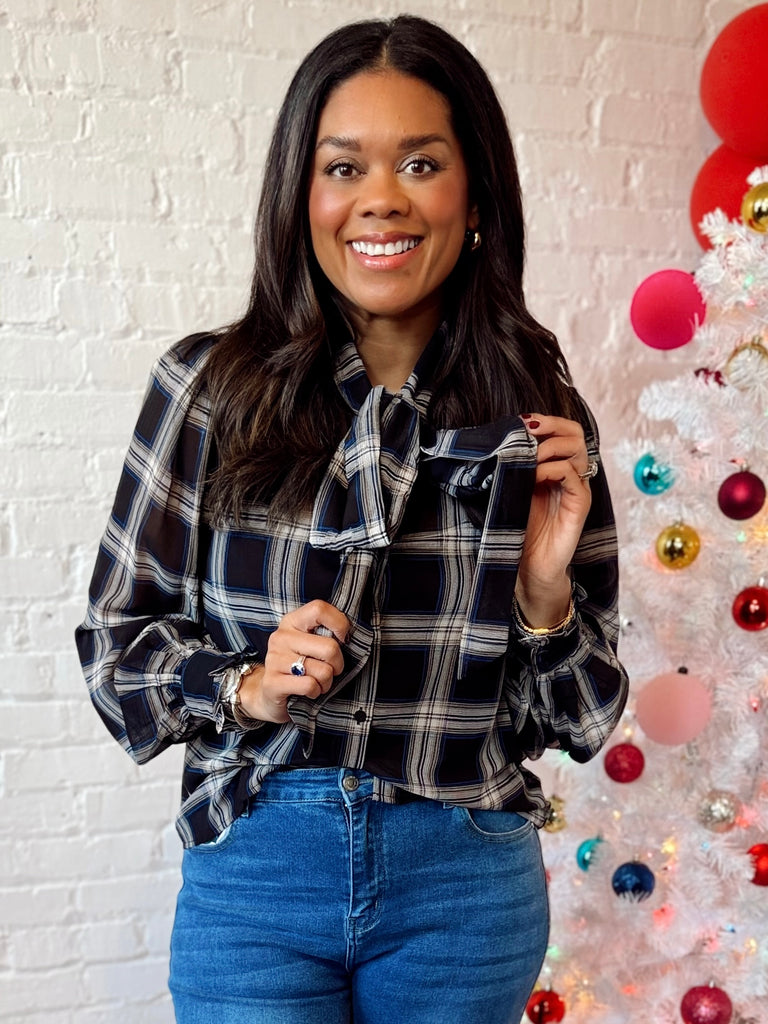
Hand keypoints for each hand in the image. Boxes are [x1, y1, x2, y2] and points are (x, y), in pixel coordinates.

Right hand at [238, 600, 349, 722]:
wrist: (269, 693)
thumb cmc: (299, 665)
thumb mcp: (310, 643)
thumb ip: (326, 633)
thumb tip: (348, 634)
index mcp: (292, 621)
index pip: (319, 609)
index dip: (339, 623)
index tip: (344, 638)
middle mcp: (281, 637)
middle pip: (329, 647)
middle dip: (337, 665)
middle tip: (330, 670)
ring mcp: (275, 659)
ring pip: (323, 671)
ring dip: (326, 682)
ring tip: (317, 682)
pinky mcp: (272, 682)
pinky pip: (309, 685)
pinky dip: (316, 692)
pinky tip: (309, 691)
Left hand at [515, 414, 592, 627]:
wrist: (525, 565)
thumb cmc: (516, 528)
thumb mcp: (512, 487)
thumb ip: (514, 463)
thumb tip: (503, 435)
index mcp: (556, 465)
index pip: (564, 429)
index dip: (546, 420)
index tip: (521, 421)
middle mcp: (571, 473)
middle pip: (576, 433)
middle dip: (552, 426)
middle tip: (528, 433)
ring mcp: (577, 488)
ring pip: (578, 449)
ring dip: (550, 446)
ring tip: (530, 457)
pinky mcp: (580, 504)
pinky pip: (574, 476)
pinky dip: (553, 469)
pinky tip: (535, 477)